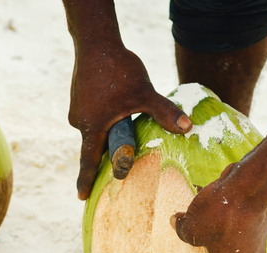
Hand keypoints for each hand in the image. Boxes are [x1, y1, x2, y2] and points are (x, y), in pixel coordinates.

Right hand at [69, 45, 190, 199]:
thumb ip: (165, 113)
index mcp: (92, 126)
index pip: (88, 161)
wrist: (97, 41)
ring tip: (123, 121)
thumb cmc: (118, 68)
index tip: (82, 197)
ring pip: (95, 128)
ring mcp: (77, 108)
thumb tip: (189, 128)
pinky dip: (105, 117)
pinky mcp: (80, 97)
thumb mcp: (145, 93)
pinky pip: (93, 115)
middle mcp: (79, 120)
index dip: (86, 180)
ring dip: (108, 130)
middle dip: (106, 152)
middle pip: (94, 145)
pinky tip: (117, 105)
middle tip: (118, 159)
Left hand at [171, 162, 266, 252]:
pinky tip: (212, 200)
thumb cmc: (223, 212)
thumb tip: (176, 224)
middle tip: (191, 232)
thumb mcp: (192, 225)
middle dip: (205, 244)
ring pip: (230, 239)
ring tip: (199, 211)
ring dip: (215, 227)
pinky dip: (228, 216)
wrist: (253, 184)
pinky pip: (239, 224)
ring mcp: (259, 242)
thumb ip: (182, 231)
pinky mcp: (262, 223)